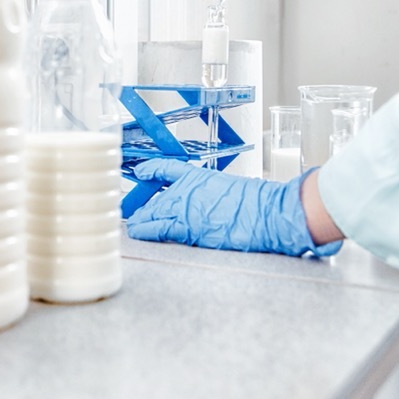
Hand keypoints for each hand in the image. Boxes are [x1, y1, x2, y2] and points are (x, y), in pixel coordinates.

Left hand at [125, 159, 342, 256]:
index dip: (151, 169)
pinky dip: (144, 230)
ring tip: (132, 226)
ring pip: (151, 213)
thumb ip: (212, 196)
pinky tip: (136, 231)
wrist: (266, 213)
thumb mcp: (231, 189)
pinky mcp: (185, 228)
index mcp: (199, 176)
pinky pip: (156, 229)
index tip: (140, 171)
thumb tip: (210, 207)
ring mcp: (184, 208)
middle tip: (132, 212)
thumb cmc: (257, 204)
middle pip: (155, 197)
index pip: (168, 168)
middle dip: (142, 207)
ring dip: (140, 221)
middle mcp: (187, 189)